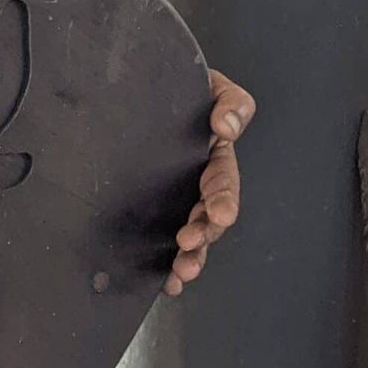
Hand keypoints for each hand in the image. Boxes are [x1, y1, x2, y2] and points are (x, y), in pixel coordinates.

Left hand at [168, 68, 254, 295]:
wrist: (139, 84)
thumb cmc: (180, 85)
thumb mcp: (211, 85)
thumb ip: (229, 102)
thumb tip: (228, 127)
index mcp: (213, 157)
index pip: (223, 182)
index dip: (222, 199)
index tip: (219, 215)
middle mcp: (196, 183)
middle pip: (209, 217)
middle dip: (204, 235)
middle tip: (189, 247)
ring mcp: (174, 198)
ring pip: (191, 234)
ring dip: (191, 255)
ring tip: (182, 272)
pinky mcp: (149, 209)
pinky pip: (159, 240)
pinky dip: (164, 265)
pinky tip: (164, 283)